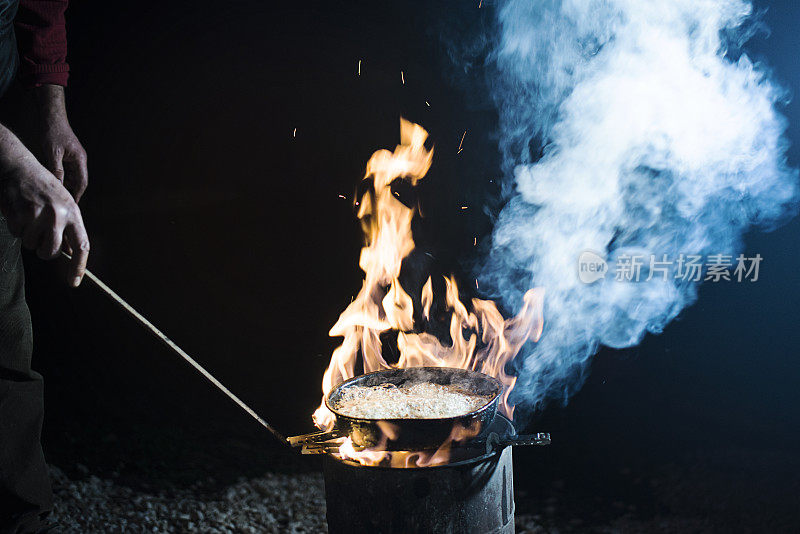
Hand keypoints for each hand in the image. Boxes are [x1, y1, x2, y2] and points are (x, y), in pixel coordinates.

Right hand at [0, 152, 88, 286]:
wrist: (18, 167)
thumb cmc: (43, 188)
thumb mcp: (63, 203)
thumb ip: (67, 227)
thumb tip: (69, 254)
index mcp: (73, 213)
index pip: (81, 246)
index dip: (78, 267)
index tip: (74, 283)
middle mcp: (58, 215)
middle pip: (51, 252)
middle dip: (44, 250)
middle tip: (41, 235)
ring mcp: (37, 216)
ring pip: (32, 246)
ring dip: (29, 236)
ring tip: (30, 216)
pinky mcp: (18, 215)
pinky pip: (17, 235)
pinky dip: (16, 228)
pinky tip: (19, 211)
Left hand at [35, 85, 87, 201]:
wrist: (52, 118)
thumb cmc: (53, 132)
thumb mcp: (52, 152)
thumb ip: (57, 169)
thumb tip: (59, 184)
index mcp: (80, 160)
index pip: (82, 181)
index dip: (78, 193)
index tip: (73, 203)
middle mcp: (80, 160)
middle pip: (79, 180)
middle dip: (73, 190)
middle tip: (63, 200)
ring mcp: (75, 158)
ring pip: (73, 176)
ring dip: (67, 183)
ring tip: (58, 192)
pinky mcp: (69, 156)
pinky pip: (68, 170)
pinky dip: (62, 176)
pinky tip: (54, 180)